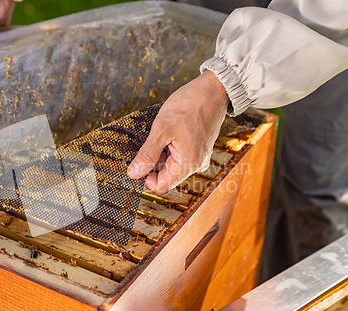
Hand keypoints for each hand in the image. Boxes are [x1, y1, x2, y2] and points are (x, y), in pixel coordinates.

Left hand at [127, 70, 228, 193]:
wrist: (213, 89)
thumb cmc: (190, 106)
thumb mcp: (162, 129)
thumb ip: (147, 154)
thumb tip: (134, 173)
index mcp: (188, 164)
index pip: (162, 186)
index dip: (145, 178)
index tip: (136, 164)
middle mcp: (196, 164)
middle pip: (166, 175)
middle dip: (152, 162)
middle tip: (147, 141)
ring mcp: (198, 156)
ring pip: (171, 164)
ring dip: (160, 153)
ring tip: (160, 133)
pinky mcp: (198, 147)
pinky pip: (179, 154)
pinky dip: (168, 146)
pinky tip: (167, 131)